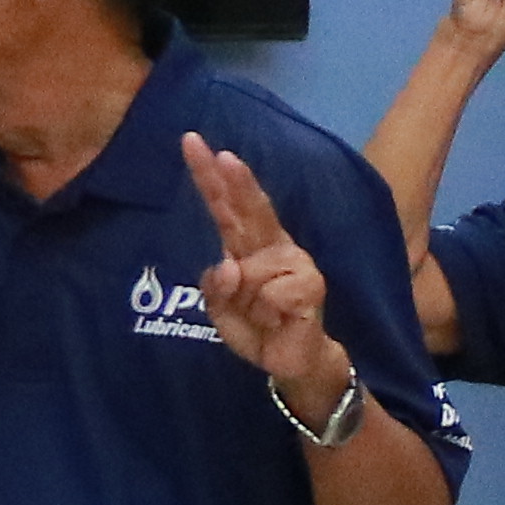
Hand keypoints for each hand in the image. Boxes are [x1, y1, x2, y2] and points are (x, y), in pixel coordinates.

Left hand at [179, 134, 346, 397]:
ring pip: (250, 272)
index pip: (225, 206)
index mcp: (246, 245)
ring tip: (262, 316)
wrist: (290, 362)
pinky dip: (266, 314)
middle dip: (236, 182)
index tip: (193, 142)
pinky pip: (270, 295)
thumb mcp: (219, 310)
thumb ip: (215, 286)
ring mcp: (294, 262)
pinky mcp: (311, 284)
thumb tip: (230, 264)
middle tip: (222, 155)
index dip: (210, 176)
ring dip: (246, 302)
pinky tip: (280, 320)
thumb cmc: (254, 328)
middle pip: (251, 208)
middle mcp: (271, 246)